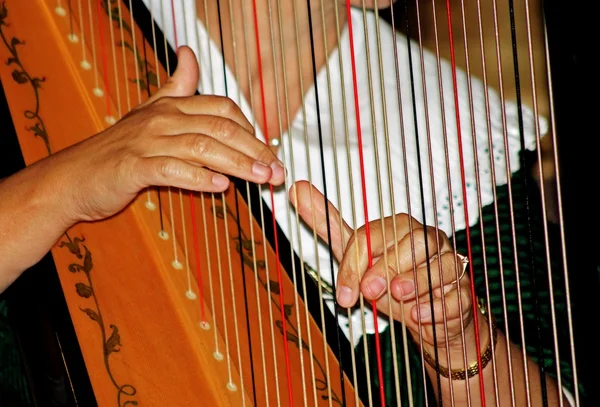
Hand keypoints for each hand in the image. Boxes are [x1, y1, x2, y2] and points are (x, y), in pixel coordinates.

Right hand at [47, 46, 283, 222]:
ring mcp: (147, 142)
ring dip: (237, 165)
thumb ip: (176, 86)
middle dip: (255, 150)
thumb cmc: (118, 149)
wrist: (74, 176)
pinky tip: (220, 187)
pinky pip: (171, 170)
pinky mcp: (133, 167)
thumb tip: (190, 54)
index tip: (269, 152)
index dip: (252, 130)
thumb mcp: (149, 112)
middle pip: (220, 129)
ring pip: (202, 148)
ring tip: (261, 179)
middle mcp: (162, 119)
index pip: (223, 109)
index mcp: (171, 106)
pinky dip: (198, 178)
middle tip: (277, 171)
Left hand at [289, 181, 474, 353]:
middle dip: (387, 267)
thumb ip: (328, 224)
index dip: (354, 264)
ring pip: (443, 263)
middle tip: (367, 292)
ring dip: (416, 281)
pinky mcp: (464, 294)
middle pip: (413, 242)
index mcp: (400, 228)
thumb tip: (296, 187)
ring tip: (397, 298)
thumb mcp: (356, 257)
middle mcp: (429, 240)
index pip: (374, 236)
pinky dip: (437, 307)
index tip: (343, 292)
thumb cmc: (390, 282)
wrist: (426, 317)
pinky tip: (418, 316)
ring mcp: (451, 265)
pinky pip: (457, 295)